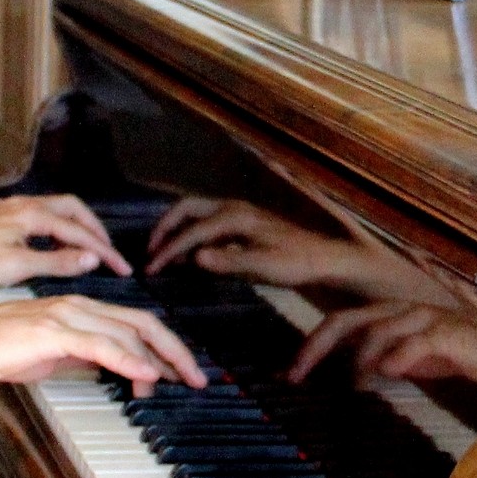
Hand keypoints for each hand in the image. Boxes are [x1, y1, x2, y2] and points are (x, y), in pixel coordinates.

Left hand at [0, 194, 129, 290]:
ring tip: (83, 251)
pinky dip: (54, 229)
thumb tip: (92, 259)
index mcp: (34, 214)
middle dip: (94, 229)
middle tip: (107, 251)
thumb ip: (59, 262)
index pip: (79, 231)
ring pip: (55, 209)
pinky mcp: (0, 215)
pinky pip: (39, 214)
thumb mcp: (19, 267)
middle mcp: (25, 203)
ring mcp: (11, 207)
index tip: (122, 267)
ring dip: (74, 228)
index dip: (104, 250)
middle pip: (73, 208)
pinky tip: (50, 247)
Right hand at [0, 295, 202, 396]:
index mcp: (81, 309)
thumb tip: (115, 368)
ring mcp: (67, 316)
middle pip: (143, 323)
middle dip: (175, 350)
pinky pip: (100, 345)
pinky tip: (145, 375)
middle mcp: (80, 306)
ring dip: (157, 360)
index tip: (183, 371)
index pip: (136, 324)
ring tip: (177, 382)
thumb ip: (85, 357)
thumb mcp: (54, 355)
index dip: (165, 346)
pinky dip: (127, 359)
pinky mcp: (53, 332)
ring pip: (127, 333)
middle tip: (197, 377)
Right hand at [146, 197, 359, 287]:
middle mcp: (234, 208)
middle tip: (150, 253)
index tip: (151, 269)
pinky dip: (192, 234)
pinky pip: (208, 222)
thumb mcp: (264, 267)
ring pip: (197, 213)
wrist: (326, 259)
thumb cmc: (297, 264)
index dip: (169, 250)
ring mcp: (239, 213)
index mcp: (236, 217)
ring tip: (164, 256)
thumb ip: (229, 262)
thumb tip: (195, 258)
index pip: (192, 232)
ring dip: (177, 230)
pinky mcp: (244, 223)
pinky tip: (190, 256)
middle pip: (187, 208)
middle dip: (165, 228)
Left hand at [288, 301, 476, 388]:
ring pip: (379, 329)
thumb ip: (381, 365)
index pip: (340, 322)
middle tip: (295, 375)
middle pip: (348, 319)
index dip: (311, 345)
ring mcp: (425, 319)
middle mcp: (401, 311)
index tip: (289, 375)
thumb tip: (353, 379)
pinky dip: (399, 356)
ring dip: (358, 358)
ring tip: (351, 384)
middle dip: (316, 346)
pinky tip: (387, 373)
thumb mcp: (411, 362)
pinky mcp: (448, 334)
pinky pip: (418, 341)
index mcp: (389, 316)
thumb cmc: (457, 354)